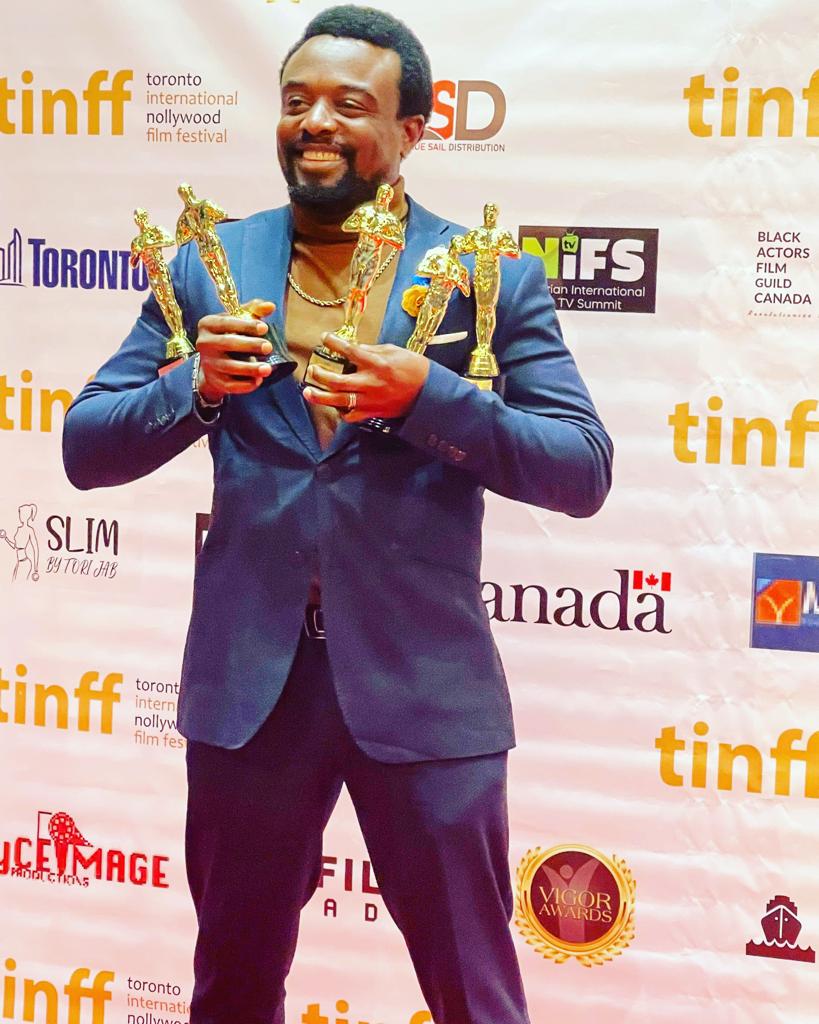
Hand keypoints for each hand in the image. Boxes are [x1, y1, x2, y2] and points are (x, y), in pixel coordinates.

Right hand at [195, 298, 275, 402]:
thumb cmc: (228, 335)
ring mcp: (208, 364)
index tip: (264, 328)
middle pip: (228, 344)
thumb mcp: (237, 320)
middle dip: (250, 345)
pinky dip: (245, 385)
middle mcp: (204, 343)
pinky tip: (258, 380)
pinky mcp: (215, 381)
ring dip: (250, 368)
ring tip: (268, 368)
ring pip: (230, 367)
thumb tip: (270, 306)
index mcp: (207, 324)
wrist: (212, 363)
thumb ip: (253, 311)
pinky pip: (231, 385)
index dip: (246, 325)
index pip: (226, 322)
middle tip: (269, 347)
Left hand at [303, 333, 429, 421]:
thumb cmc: (413, 368)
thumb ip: (371, 350)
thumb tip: (353, 348)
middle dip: (320, 375)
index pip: (349, 351)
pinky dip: (340, 411)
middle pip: (337, 381)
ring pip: (338, 401)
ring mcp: (370, 400)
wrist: (428, 392)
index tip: (324, 338)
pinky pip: (350, 415)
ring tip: (308, 392)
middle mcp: (370, 383)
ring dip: (320, 397)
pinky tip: (335, 405)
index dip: (333, 343)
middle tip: (313, 369)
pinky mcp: (372, 412)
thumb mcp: (394, 351)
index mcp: (376, 364)